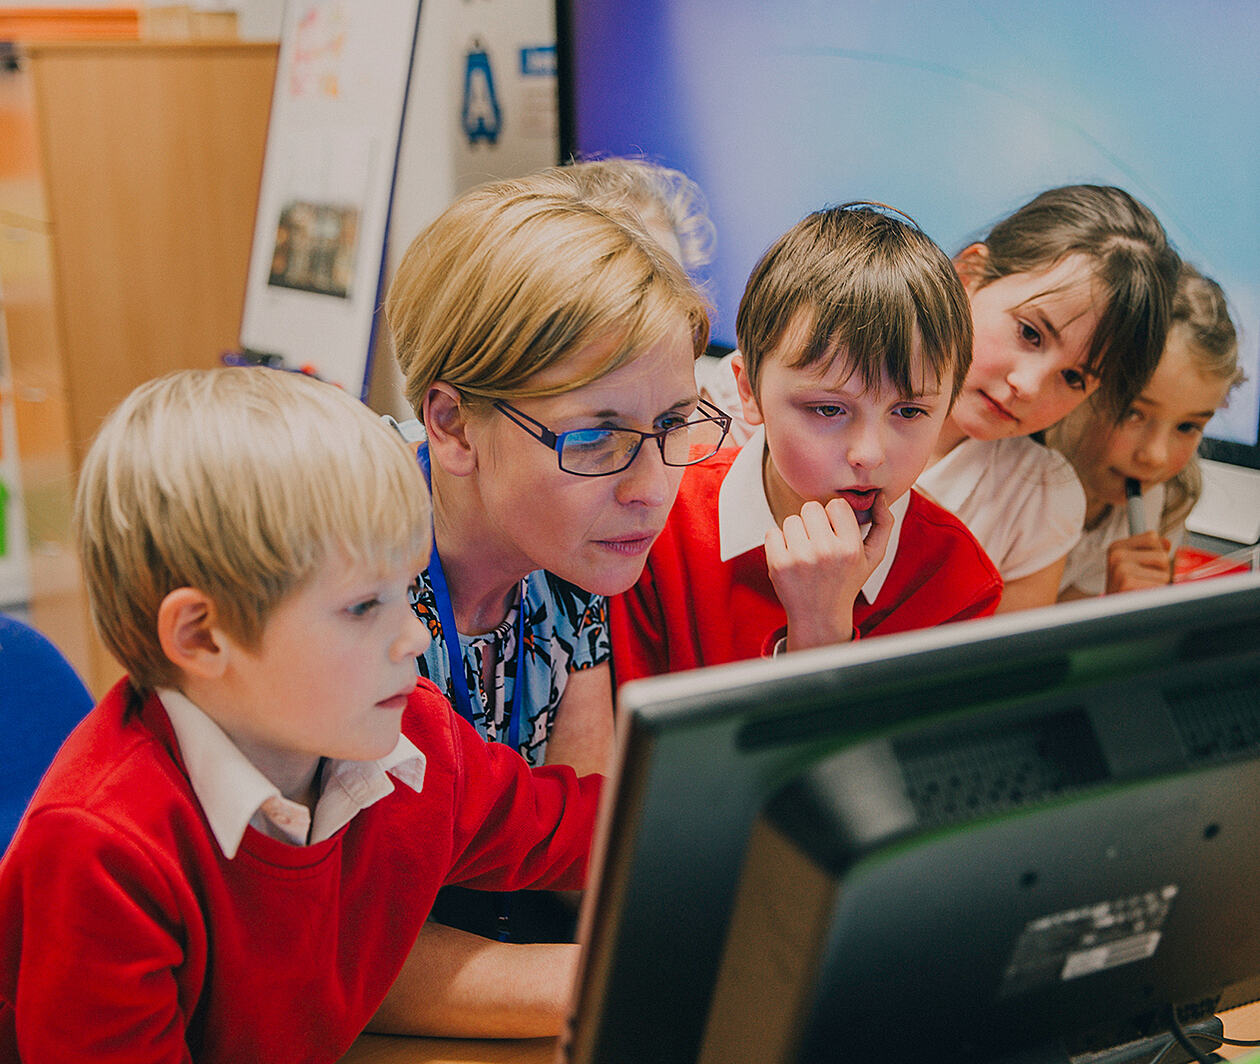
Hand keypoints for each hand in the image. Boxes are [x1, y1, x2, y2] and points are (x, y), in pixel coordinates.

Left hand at [765, 493, 892, 650]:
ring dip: (796, 532)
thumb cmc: (846, 583)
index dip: (834, 516)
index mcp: (851, 548)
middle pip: (810, 507)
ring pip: (791, 520)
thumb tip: (880, 496)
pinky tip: (791, 557)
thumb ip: (883, 524)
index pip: (836, 504)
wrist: (820, 616)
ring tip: (806, 552)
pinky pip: (772, 532)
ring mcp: (799, 558)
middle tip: (818, 541)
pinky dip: (779, 542)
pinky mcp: (778, 564)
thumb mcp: (873, 557)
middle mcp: (826, 552)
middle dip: (813, 521)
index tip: (835, 531)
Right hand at [1104, 531, 1172, 593]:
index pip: (1152, 537)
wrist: (1110, 615)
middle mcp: (1116, 554)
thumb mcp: (1134, 566)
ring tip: (1143, 591)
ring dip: (1160, 584)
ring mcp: (1120, 568)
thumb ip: (1150, 552)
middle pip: (1161, 555)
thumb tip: (1167, 543)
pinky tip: (1143, 598)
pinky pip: (1160, 584)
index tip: (1142, 568)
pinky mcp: (1127, 583)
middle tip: (1143, 583)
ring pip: (1164, 570)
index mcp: (1116, 547)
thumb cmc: (1126, 591)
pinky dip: (1157, 594)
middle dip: (1161, 570)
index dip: (1156, 553)